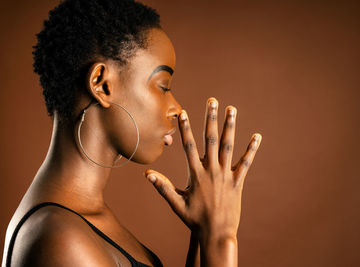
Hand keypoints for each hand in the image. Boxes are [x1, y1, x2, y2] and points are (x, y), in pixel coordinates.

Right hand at [145, 97, 261, 239]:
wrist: (217, 233)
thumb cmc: (194, 219)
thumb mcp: (176, 203)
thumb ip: (163, 187)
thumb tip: (147, 174)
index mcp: (196, 175)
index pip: (189, 147)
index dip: (186, 129)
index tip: (183, 113)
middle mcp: (212, 171)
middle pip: (211, 140)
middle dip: (210, 118)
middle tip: (212, 101)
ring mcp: (226, 175)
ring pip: (228, 146)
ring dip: (230, 126)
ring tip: (231, 109)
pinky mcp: (238, 182)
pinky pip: (246, 163)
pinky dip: (251, 149)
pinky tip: (257, 136)